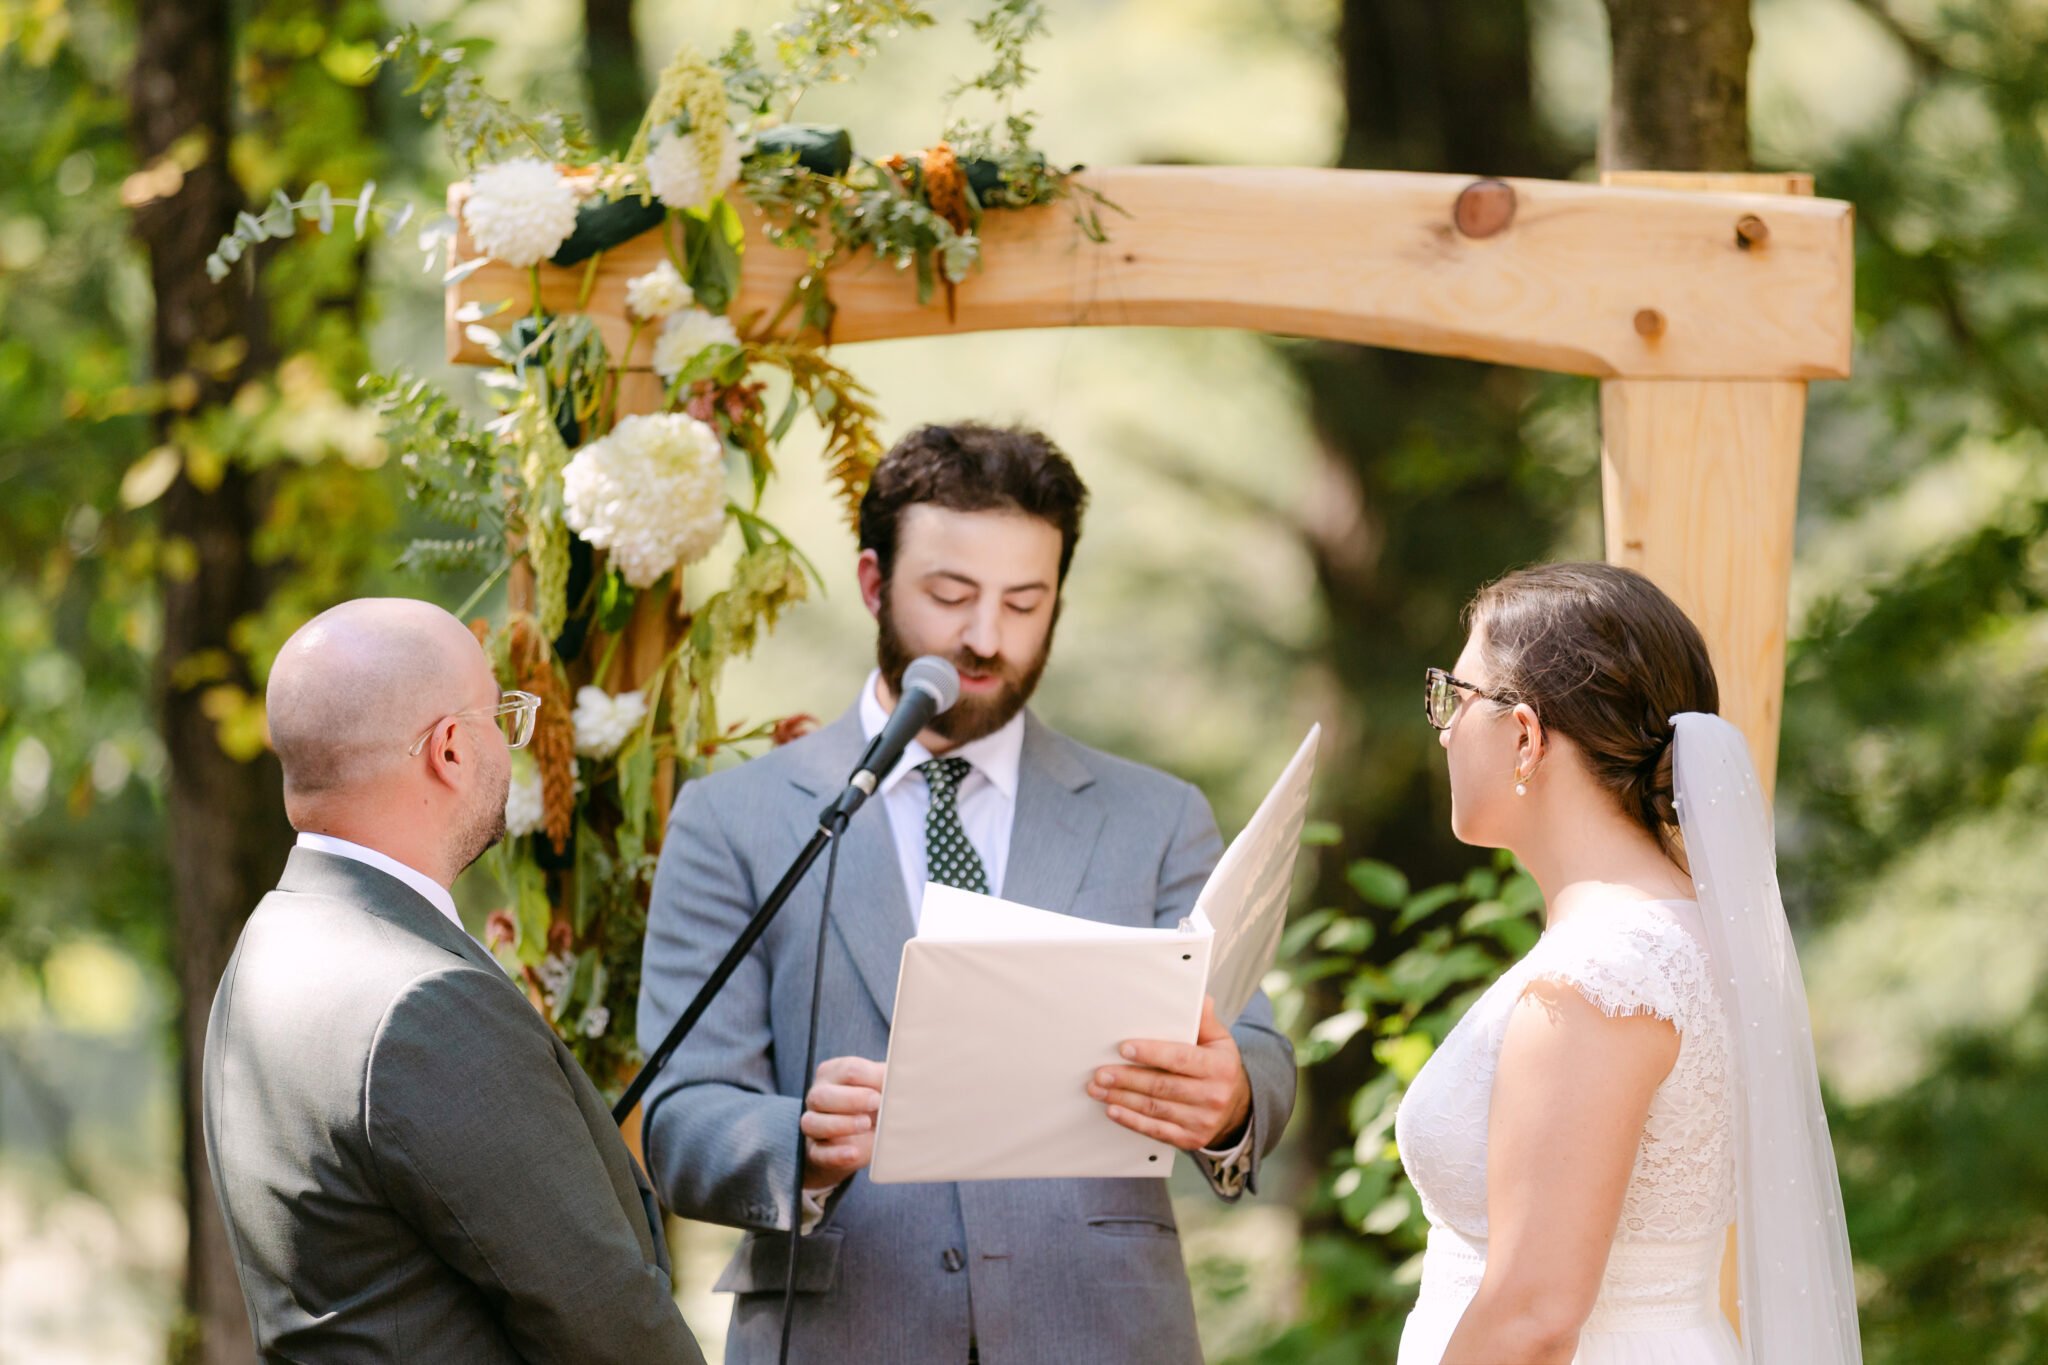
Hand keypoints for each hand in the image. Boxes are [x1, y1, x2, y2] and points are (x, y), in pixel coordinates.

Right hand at [800, 1055, 884, 1190]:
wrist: (855, 1139)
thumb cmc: (871, 1105)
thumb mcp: (880, 1089)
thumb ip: (890, 1081)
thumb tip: (907, 1079)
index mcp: (834, 1073)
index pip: (847, 1070)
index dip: (870, 1077)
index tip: (888, 1085)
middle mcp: (818, 1096)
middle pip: (822, 1095)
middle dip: (851, 1099)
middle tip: (877, 1102)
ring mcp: (813, 1124)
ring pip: (812, 1123)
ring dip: (841, 1124)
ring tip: (866, 1124)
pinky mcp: (816, 1151)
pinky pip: (819, 1153)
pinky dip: (836, 1154)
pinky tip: (853, 1153)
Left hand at [1088, 995, 1251, 1150]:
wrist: (1236, 1108)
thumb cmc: (1220, 1069)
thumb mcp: (1220, 1041)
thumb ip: (1205, 1021)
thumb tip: (1199, 998)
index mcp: (1219, 1067)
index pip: (1181, 1058)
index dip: (1151, 1053)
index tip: (1125, 1048)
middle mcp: (1213, 1095)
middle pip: (1162, 1086)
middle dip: (1127, 1079)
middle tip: (1101, 1073)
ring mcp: (1202, 1120)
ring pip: (1155, 1108)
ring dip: (1122, 1098)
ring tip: (1099, 1089)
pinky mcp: (1190, 1139)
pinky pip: (1156, 1130)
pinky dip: (1132, 1121)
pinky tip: (1114, 1110)